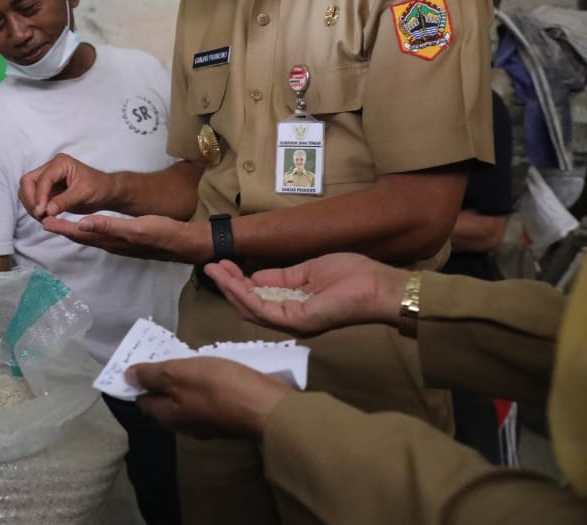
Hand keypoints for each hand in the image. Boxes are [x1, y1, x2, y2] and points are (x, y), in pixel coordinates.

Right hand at [19, 153, 117, 218]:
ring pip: (27, 190)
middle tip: (40, 215)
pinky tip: (44, 216)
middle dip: (31, 200)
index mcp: (61, 163)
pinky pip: (33, 198)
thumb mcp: (83, 194)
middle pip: (28, 181)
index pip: (43, 179)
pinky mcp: (47, 189)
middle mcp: (51, 168)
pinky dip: (35, 208)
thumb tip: (47, 210)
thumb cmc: (98, 188)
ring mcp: (47, 178)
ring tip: (43, 218)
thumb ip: (65, 201)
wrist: (105, 192)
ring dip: (31, 205)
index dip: (40, 196)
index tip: (41, 212)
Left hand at [41, 212, 202, 261]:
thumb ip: (109, 226)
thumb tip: (83, 224)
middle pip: (82, 237)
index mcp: (111, 239)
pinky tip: (90, 226)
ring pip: (90, 237)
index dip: (62, 228)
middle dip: (63, 230)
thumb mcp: (136, 227)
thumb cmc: (162, 233)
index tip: (45, 221)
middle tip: (46, 221)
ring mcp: (119, 244)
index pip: (80, 233)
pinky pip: (100, 235)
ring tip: (61, 224)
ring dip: (74, 231)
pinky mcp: (126, 240)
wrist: (183, 243)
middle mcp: (112, 243)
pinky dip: (89, 231)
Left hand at [128, 357, 291, 438]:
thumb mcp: (179, 374)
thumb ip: (152, 375)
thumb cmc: (219, 387)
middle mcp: (185, 424)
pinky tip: (210, 372)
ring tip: (186, 358)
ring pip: (187, 401)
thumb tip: (126, 377)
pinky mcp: (227, 417)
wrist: (267, 407)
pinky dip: (204, 386)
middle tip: (163, 355)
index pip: (143, 401)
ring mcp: (208, 423)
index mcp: (169, 416)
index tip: (140, 362)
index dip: (137, 382)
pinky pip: (207, 400)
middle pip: (164, 402)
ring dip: (184, 383)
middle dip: (160, 381)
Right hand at [206, 254, 407, 336]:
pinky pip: (261, 308)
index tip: (223, 264)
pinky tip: (230, 279)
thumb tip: (254, 276)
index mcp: (292, 307)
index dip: (238, 282)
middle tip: (209, 266)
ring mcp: (291, 323)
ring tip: (213, 269)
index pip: (257, 297)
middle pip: (248, 305)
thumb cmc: (351, 275)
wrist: (376, 285)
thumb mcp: (307, 272)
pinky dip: (242, 293)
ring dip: (229, 288)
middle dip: (227, 285)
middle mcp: (288, 319)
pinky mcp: (294, 322)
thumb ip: (280, 277)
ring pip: (249, 308)